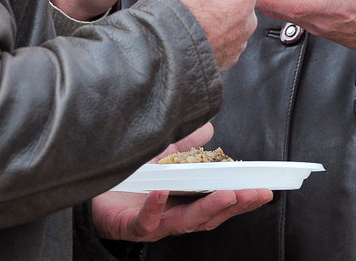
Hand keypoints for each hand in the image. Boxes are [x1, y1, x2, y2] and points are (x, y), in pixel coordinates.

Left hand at [92, 123, 272, 241]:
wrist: (89, 188)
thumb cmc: (129, 175)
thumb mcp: (162, 153)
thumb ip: (186, 144)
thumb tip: (209, 128)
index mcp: (185, 202)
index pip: (219, 203)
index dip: (243, 199)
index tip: (266, 189)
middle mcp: (173, 217)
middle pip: (209, 216)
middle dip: (235, 205)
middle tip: (254, 193)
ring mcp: (153, 223)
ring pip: (185, 222)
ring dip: (208, 208)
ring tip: (227, 193)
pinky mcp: (128, 226)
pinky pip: (144, 221)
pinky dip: (155, 208)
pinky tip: (163, 192)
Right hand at [154, 0, 256, 69]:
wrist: (161, 53)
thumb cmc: (176, 14)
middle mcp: (246, 18)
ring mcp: (236, 39)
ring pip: (222, 9)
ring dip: (206, 4)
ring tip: (185, 6)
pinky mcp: (224, 55)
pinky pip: (217, 31)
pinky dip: (205, 26)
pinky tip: (189, 24)